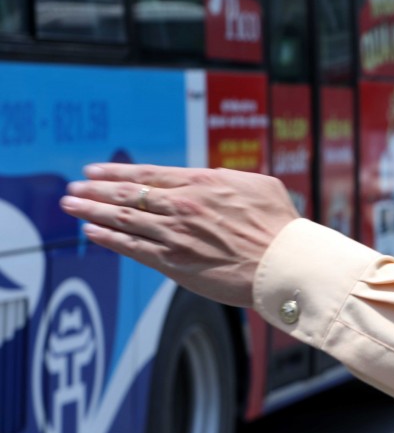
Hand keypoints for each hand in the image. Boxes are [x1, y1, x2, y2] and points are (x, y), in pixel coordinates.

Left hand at [60, 164, 299, 307]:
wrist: (284, 262)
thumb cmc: (280, 225)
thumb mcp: (259, 186)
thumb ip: (229, 180)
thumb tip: (216, 177)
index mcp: (203, 183)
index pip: (148, 174)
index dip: (117, 172)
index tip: (95, 170)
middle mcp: (183, 206)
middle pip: (128, 194)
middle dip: (95, 189)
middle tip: (74, 188)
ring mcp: (176, 234)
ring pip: (123, 219)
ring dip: (93, 211)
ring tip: (72, 206)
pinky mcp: (175, 262)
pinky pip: (132, 248)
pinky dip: (109, 238)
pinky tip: (92, 232)